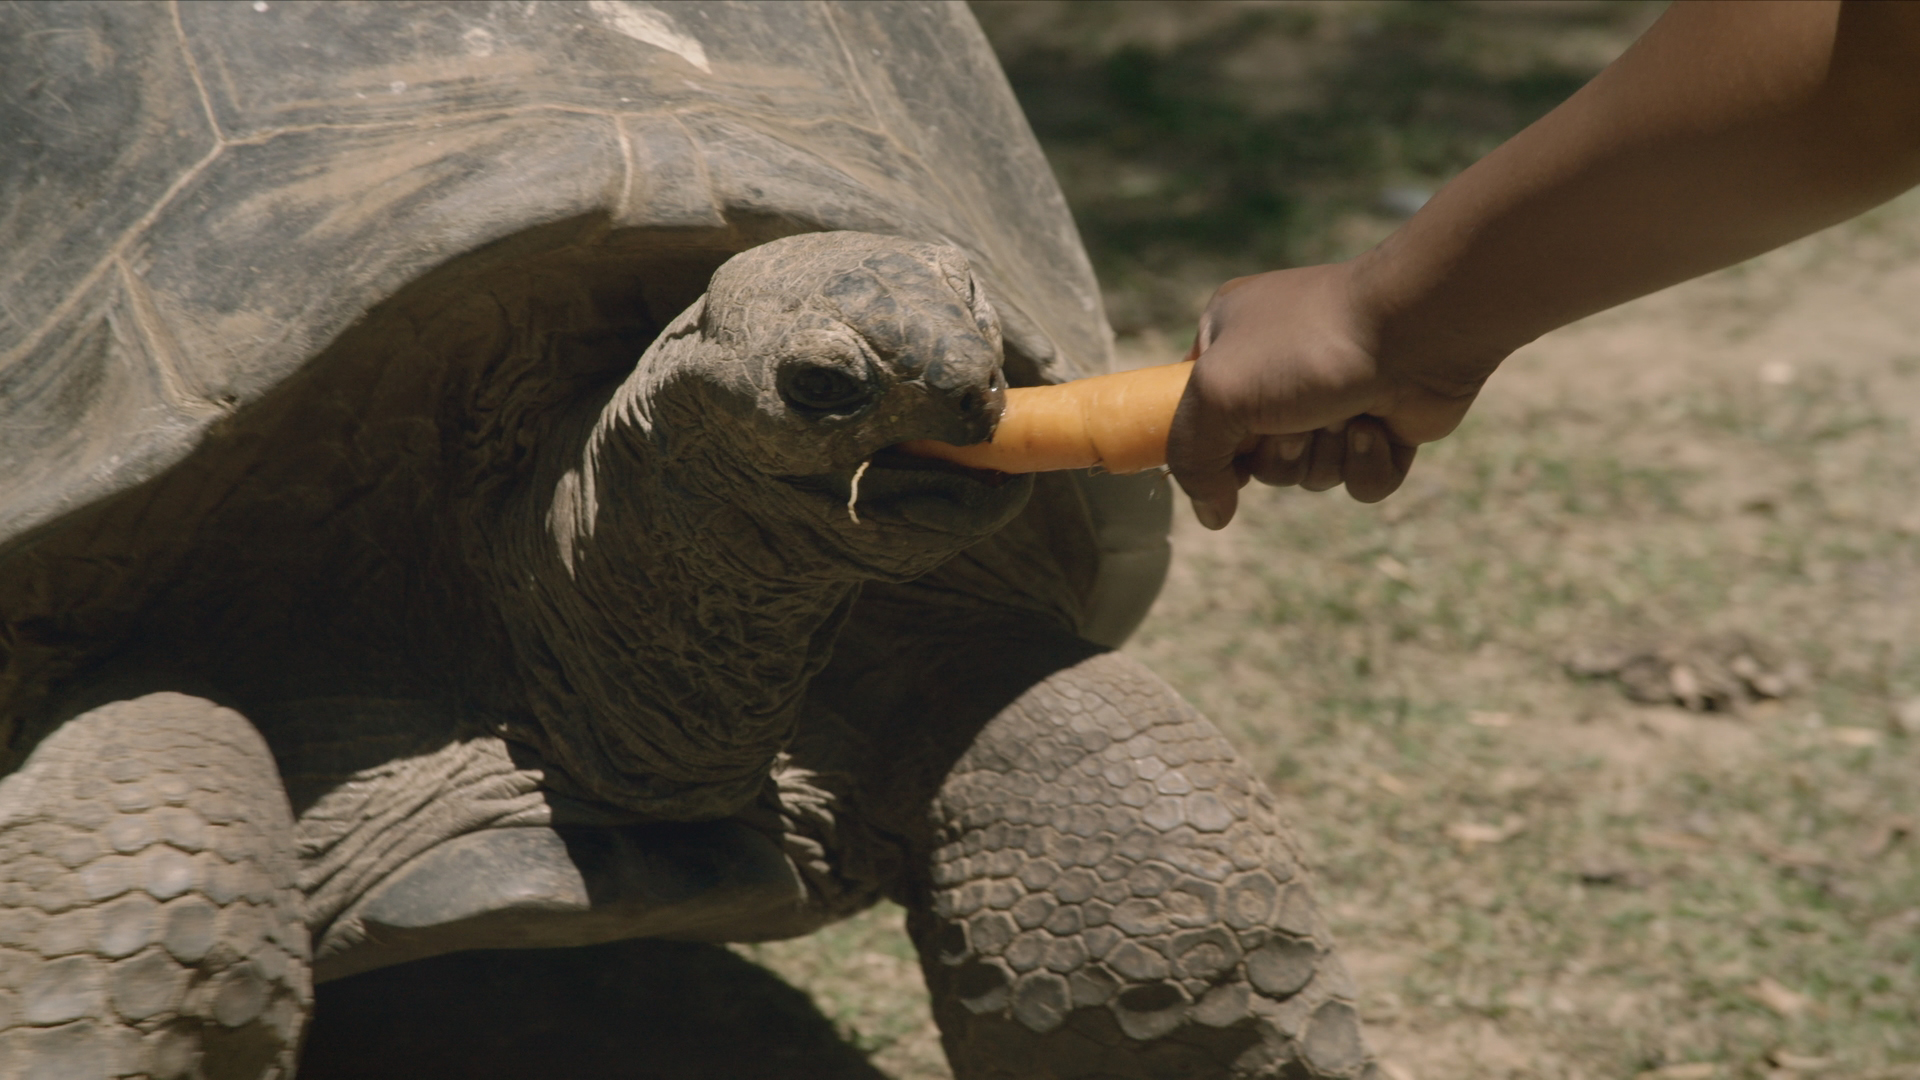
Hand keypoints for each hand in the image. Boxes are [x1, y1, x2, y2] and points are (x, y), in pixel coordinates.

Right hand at [1166, 261, 1487, 528]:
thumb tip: (1213, 515)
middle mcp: (1278, 370)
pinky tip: (1378, 426)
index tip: (1226, 446)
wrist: (1417, 330)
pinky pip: (1358, 482)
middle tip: (1297, 421)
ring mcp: (1332, 400)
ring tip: (1345, 415)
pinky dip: (1366, 465)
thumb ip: (1192, 458)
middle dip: (1280, 454)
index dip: (1210, 443)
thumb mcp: (1216, 393)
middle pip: (1256, 461)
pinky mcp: (1381, 427)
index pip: (1198, 416)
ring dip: (1324, 458)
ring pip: (1308, 475)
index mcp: (1230, 343)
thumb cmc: (1308, 347)